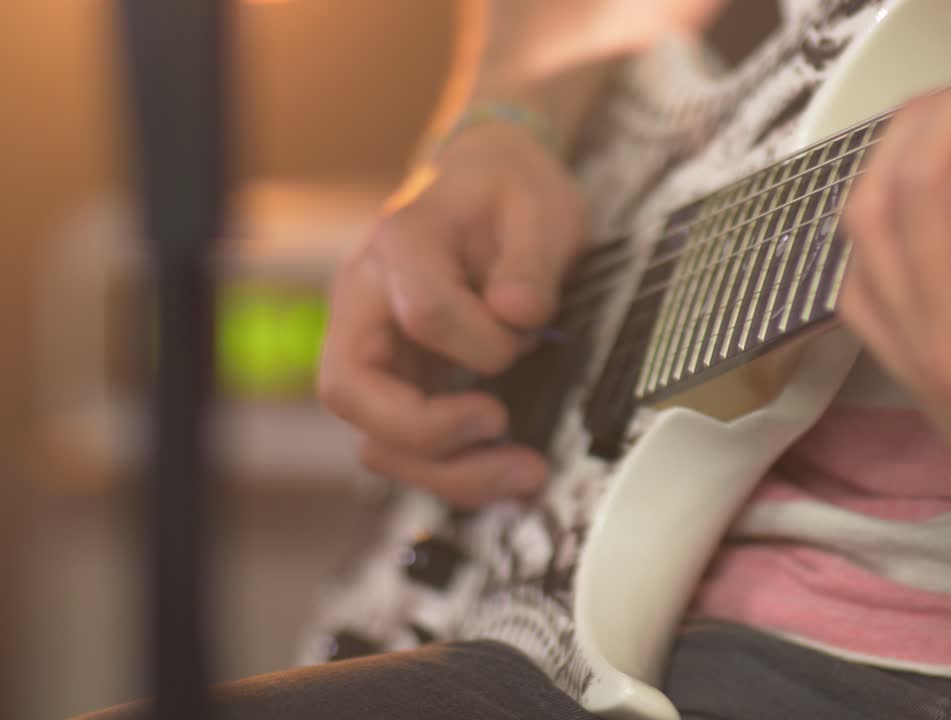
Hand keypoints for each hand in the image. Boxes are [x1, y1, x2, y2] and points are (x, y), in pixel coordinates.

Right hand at [318, 122, 586, 506]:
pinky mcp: (394, 383)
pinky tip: (505, 472)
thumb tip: (518, 313)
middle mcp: (364, 302)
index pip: (421, 313)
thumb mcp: (539, 208)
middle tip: (501, 428)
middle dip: (428, 433)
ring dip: (447, 472)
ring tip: (524, 474)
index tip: (529, 333)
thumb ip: (531, 261)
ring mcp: (371, 349)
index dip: (482, 341)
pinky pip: (402, 446)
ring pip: (373, 438)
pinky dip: (452, 472)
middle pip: (350, 391)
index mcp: (400, 246)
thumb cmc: (508, 195)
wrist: (487, 186)